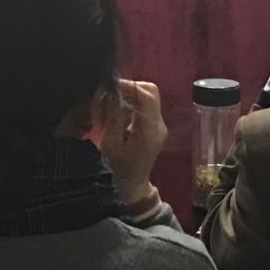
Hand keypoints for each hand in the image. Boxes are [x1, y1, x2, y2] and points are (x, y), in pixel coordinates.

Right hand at [97, 78, 167, 200]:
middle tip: (110, 95)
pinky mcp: (155, 126)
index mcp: (150, 130)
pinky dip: (132, 103)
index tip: (110, 87)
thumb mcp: (111, 144)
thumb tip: (113, 94)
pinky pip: (146, 106)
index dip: (128, 86)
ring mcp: (159, 125)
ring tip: (112, 104)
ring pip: (149, 96)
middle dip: (130, 88)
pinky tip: (118, 112)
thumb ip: (114, 117)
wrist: (133, 183)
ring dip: (130, 95)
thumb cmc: (120, 167)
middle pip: (151, 91)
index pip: (146, 96)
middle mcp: (159, 124)